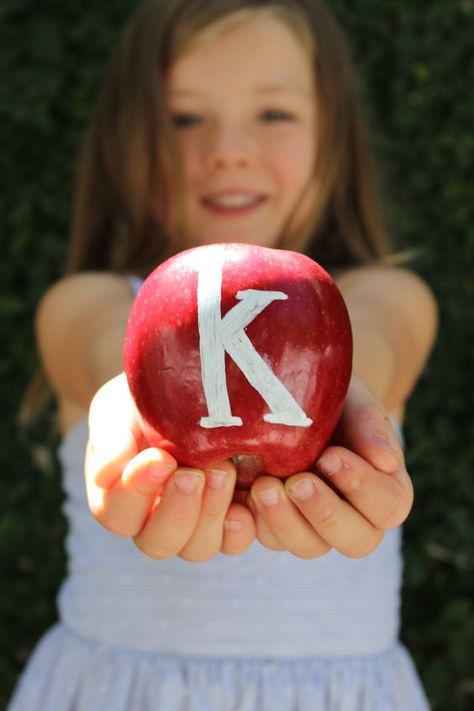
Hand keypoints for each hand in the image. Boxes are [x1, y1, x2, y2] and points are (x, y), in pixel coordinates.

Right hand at [85, 374, 255, 560]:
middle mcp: (154, 521)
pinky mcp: (231, 519)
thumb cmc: (145, 401)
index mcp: (120, 499)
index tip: (160, 458)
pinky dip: (241, 525)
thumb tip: (104, 475)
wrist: (188, 386)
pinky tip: (250, 496)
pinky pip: (235, 541)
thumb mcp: (119, 410)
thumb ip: (110, 441)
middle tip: (193, 474)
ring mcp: (195, 525)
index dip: (136, 494)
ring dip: (210, 514)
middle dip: (177, 511)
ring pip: (198, 548)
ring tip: (223, 471)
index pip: (117, 515)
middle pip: (158, 543)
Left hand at [247, 377, 413, 558]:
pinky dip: (253, 524)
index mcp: (385, 490)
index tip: (331, 455)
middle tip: (297, 481)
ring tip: (263, 486)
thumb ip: (370, 428)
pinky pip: (268, 539)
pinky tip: (241, 500)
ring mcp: (314, 528)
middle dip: (325, 513)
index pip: (388, 506)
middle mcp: (355, 519)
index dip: (362, 487)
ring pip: (308, 546)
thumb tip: (386, 461)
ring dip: (285, 521)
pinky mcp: (277, 527)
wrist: (295, 400)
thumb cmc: (335, 403)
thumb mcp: (355, 403)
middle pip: (356, 541)